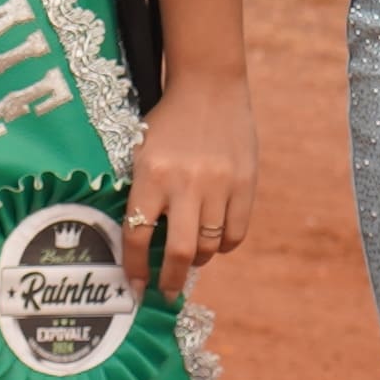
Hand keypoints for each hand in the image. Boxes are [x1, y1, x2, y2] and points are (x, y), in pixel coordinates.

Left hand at [123, 73, 257, 293]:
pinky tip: (214, 239)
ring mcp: (218, 184)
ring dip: (197, 259)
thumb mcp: (142, 152)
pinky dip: (224, 245)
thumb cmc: (167, 124)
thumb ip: (142, 194)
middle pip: (178, 251)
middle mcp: (183, 182)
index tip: (137, 287)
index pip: (137, 235)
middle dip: (170, 281)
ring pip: (208, 245)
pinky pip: (235, 233)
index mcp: (150, 174)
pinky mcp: (245, 183)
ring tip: (190, 257)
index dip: (135, 268)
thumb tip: (143, 248)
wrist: (209, 86)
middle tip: (167, 293)